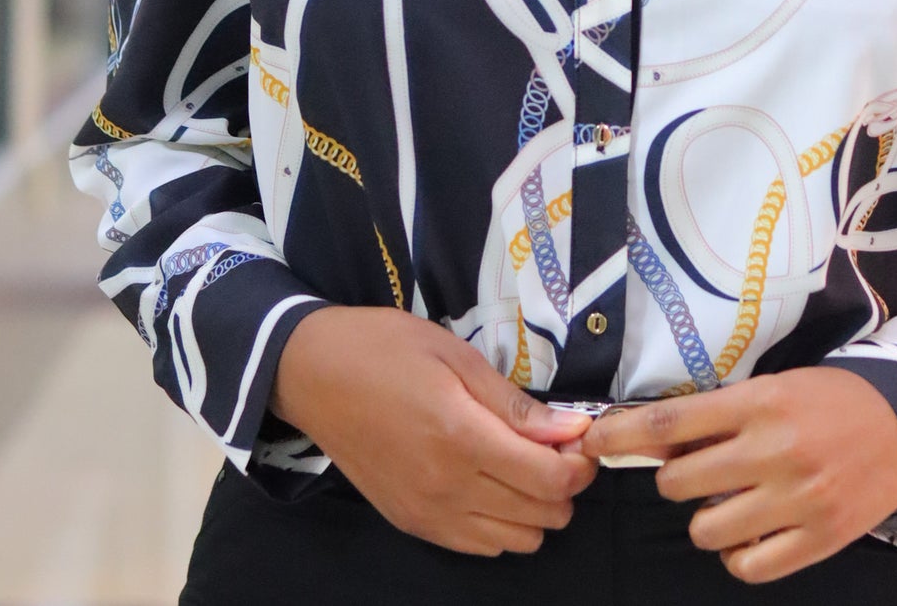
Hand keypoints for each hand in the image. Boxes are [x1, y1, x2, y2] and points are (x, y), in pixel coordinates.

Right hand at [272, 306, 596, 555]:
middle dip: (565, 484)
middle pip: (540, 515)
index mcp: (461, 438)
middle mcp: (446, 488)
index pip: (548, 479)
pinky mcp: (410, 523)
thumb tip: (570, 430)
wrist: (313, 375)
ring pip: (514, 541)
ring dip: (535, 508)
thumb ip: (512, 402)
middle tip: (558, 446)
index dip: (580, 464)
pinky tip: (494, 486)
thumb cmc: (385, 349)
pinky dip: (501, 525)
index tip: (582, 438)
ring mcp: (426, 513)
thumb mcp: (455, 356)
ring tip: (526, 465)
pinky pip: (477, 547)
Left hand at [582, 368, 896, 583]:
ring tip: (729, 500)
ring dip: (706, 517)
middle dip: (675, 479)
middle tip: (696, 470)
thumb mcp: (773, 386)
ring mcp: (796, 499)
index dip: (622, 435)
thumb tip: (654, 438)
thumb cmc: (829, 399)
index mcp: (759, 404)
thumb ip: (721, 413)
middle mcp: (773, 451)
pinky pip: (748, 565)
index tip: (593, 442)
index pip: (671, 423)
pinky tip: (750, 532)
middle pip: (679, 481)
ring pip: (706, 529)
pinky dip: (738, 553)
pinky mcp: (819, 539)